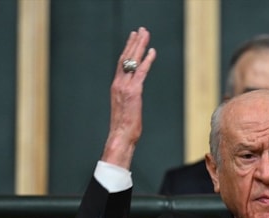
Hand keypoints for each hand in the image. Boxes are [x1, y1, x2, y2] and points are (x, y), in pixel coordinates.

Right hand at [101, 27, 156, 168]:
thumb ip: (129, 98)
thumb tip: (134, 97)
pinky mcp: (134, 92)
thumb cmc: (124, 127)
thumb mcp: (125, 108)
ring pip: (132, 61)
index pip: (121, 63)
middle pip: (126, 57)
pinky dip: (147, 61)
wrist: (121, 136)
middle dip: (134, 42)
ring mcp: (125, 87)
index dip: (127, 49)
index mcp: (116, 86)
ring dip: (140, 46)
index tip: (132, 38)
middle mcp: (118, 84)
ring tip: (145, 34)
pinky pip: (141, 72)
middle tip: (140, 31)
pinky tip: (152, 52)